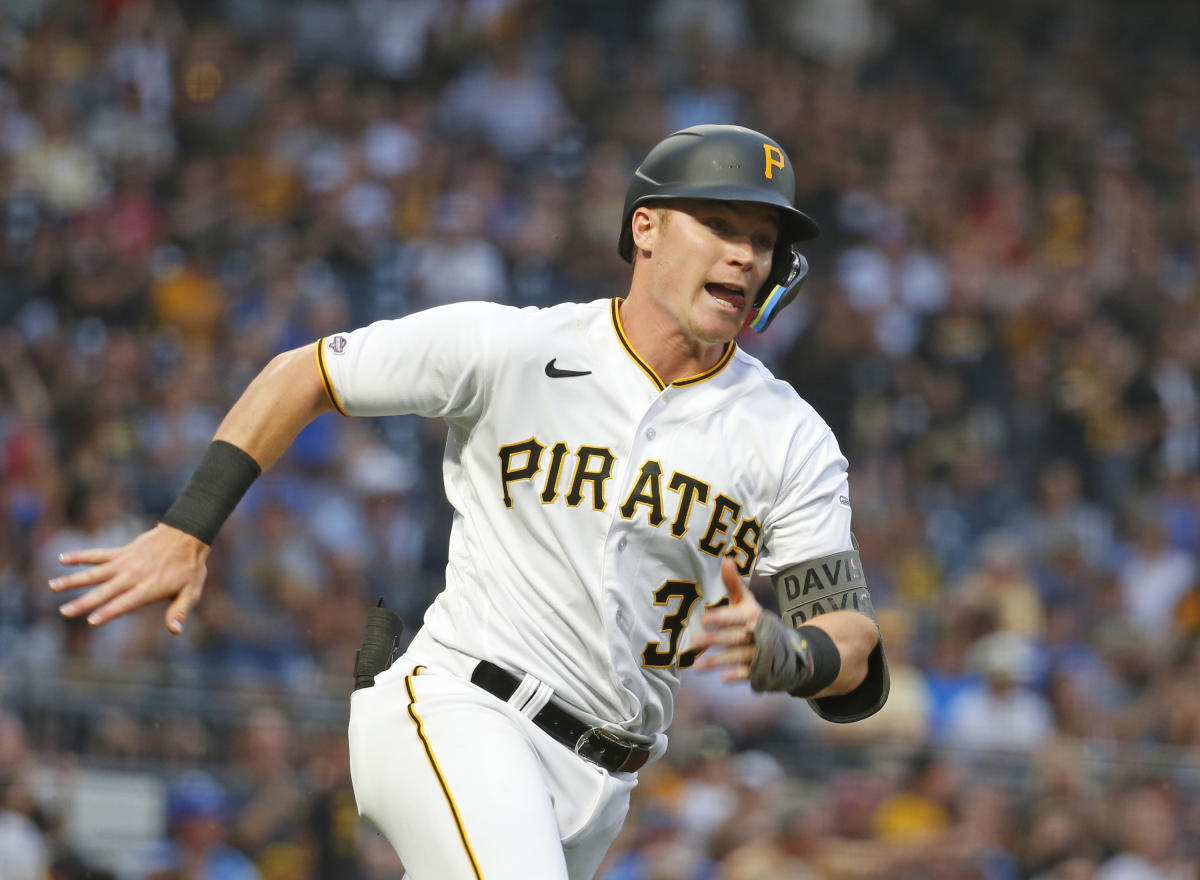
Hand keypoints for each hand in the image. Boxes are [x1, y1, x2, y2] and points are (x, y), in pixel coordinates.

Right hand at [48, 523, 210, 633]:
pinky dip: (80, 556)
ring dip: (73, 580)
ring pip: (95, 572)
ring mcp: (125, 562)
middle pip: (105, 591)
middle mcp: (133, 575)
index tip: (91, 620)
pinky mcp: (122, 552)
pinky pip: (98, 554)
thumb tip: (175, 631)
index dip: (109, 611)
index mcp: (148, 588)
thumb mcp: (191, 591)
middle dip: (84, 602)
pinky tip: (62, 559)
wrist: (187, 535)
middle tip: (64, 611)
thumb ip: (179, 610)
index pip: (125, 603)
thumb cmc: (190, 567)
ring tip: (53, 587)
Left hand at [689, 555, 763, 681]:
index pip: (737, 616)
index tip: (705, 618)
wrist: (787, 647)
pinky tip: (722, 678)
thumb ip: (734, 584)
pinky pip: (748, 674)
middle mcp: (758, 635)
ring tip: (696, 666)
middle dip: (715, 639)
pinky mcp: (760, 671)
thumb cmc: (756, 620)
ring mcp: (759, 654)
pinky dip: (737, 675)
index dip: (722, 617)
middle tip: (693, 641)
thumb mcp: (748, 602)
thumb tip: (725, 559)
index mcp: (754, 616)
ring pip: (737, 657)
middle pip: (735, 637)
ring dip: (718, 661)